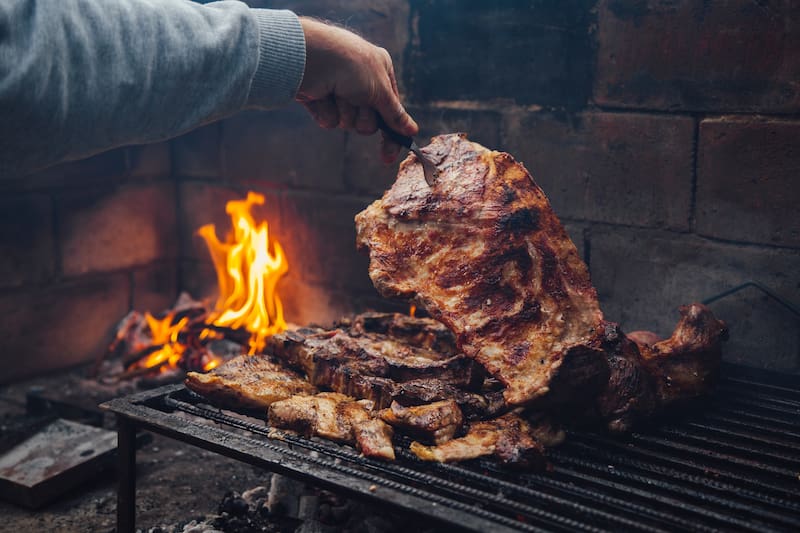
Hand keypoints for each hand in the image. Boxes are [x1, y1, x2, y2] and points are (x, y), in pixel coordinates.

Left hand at [297, 17, 417, 162]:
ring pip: (349, 122)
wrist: (311, 58)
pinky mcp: (320, 99)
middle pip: (370, 121)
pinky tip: (321, 95)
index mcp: (381, 71)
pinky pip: (329, 120)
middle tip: (358, 100)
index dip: (392, 133)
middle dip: (363, 117)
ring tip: (337, 93)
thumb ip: (395, 114)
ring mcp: (339, 90)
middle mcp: (361, 81)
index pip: (392, 110)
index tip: (388, 156)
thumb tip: (412, 130)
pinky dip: (327, 112)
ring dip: (345, 113)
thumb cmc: (351, 65)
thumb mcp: (380, 90)